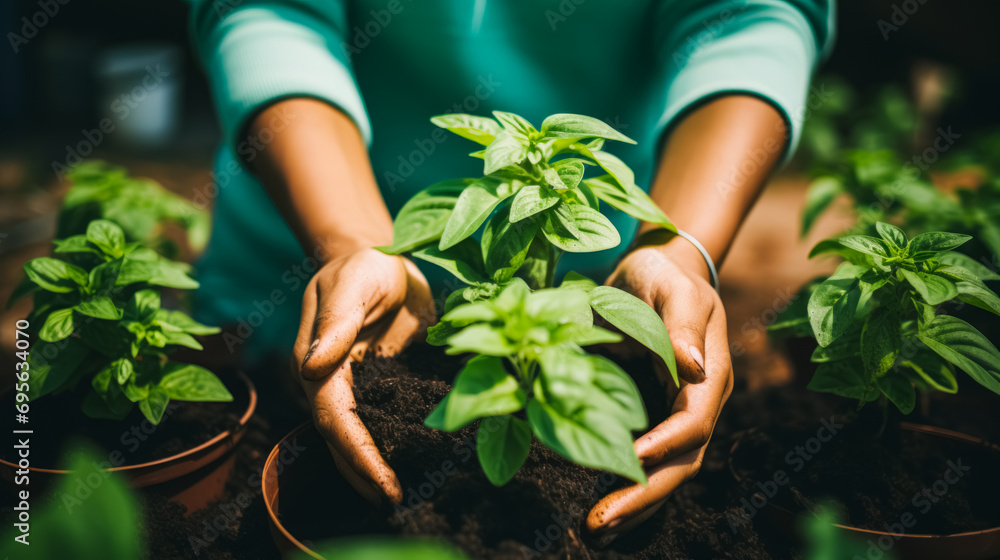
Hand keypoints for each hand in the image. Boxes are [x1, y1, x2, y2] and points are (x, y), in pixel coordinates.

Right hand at [291, 248, 434, 504]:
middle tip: (393, 502)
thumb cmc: (364, 265)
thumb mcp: (352, 284)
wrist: (382, 257)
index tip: (382, 481)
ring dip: (372, 468)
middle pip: (342, 438)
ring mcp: (358, 385)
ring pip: (358, 436)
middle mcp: (332, 381)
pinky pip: (385, 418)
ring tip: (396, 498)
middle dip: (364, 473)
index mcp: (318, 363)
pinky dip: (394, 444)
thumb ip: (337, 323)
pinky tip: (415, 463)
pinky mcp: (383, 382)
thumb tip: (311, 368)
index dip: (357, 453)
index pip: (335, 418)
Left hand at [586, 239, 733, 540]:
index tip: (629, 461)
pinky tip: (603, 508)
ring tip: (598, 528)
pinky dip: (629, 487)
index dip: (664, 444)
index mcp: (708, 375)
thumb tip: (692, 368)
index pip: (693, 422)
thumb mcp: (670, 286)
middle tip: (600, 523)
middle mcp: (697, 402)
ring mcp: (676, 413)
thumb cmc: (662, 274)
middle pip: (682, 463)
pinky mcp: (652, 415)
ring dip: (636, 504)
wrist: (656, 271)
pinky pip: (647, 460)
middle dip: (644, 496)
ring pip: (667, 471)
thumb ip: (681, 325)